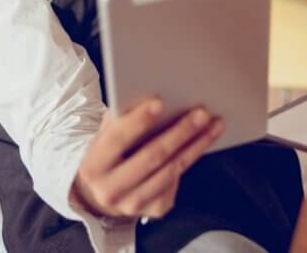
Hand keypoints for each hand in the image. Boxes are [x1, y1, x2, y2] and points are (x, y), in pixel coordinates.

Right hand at [72, 98, 224, 219]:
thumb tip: (151, 96)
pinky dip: (190, 160)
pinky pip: (176, 183)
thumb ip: (121, 118)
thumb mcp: (105, 135)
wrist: (103, 191)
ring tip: (214, 124)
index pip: (117, 139)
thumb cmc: (109, 152)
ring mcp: (132, 204)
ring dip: (196, 145)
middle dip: (180, 132)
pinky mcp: (153, 210)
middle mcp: (110, 190)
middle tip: (201, 112)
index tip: (160, 101)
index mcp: (93, 165)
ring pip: (171, 171)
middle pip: (152, 157)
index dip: (138, 121)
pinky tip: (202, 142)